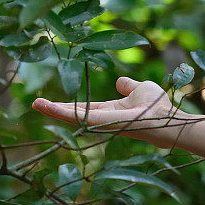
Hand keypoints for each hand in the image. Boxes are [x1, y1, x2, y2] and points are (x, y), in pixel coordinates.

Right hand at [32, 77, 178, 143]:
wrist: (168, 118)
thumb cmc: (158, 106)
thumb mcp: (139, 89)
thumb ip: (128, 86)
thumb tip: (120, 82)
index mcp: (109, 111)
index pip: (84, 109)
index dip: (68, 105)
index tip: (52, 101)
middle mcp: (101, 119)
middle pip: (73, 115)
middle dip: (54, 110)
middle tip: (35, 103)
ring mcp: (99, 123)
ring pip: (71, 117)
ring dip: (52, 111)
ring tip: (35, 104)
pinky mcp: (99, 123)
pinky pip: (77, 117)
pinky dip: (59, 112)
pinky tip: (46, 106)